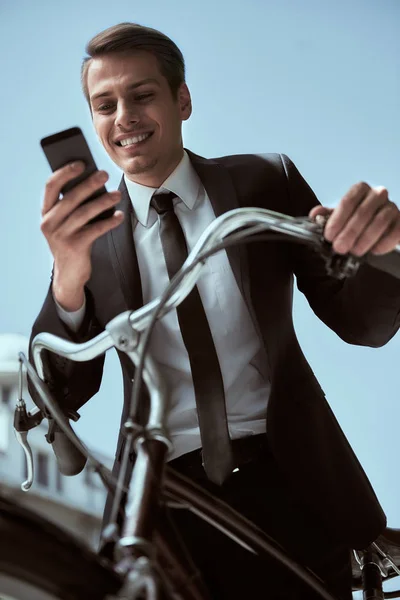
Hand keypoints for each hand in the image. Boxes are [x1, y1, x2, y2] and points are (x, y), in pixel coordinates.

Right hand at [41, 161, 123, 310]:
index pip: (51, 186)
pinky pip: (95, 229)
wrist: (69, 274)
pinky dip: (109, 221)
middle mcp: (49, 223)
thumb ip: (74, 205)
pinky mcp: (74, 247)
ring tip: (117, 195)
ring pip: (84, 213)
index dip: (65, 172)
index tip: (81, 163)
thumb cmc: (72, 242)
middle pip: (71, 198)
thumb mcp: (67, 223)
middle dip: (89, 184)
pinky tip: (120, 216)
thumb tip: (94, 182)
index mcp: (46, 212)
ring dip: (103, 201)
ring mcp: (60, 236)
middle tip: (105, 174)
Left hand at [309, 182, 399, 255]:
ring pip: (381, 220)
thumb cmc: (352, 221)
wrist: (374, 230)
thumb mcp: (337, 218)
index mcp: (360, 189)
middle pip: (364, 211)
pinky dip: (385, 242)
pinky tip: (374, 251)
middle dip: (350, 232)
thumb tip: (315, 215)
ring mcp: (392, 207)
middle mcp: (378, 194)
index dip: (337, 220)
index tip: (329, 236)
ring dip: (366, 238)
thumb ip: (325, 216)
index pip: (348, 200)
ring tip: (355, 251)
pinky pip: (397, 231)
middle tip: (339, 248)